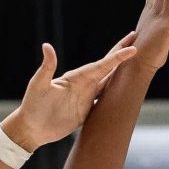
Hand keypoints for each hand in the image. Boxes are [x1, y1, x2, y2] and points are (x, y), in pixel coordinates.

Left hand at [5, 42, 142, 150]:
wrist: (31, 128)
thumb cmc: (32, 105)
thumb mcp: (39, 84)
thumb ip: (47, 67)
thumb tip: (47, 45)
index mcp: (76, 77)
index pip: (101, 65)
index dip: (117, 57)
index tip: (132, 48)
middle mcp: (83, 84)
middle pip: (108, 68)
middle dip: (121, 55)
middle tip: (137, 41)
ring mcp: (86, 97)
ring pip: (109, 82)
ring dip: (122, 73)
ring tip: (136, 63)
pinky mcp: (86, 111)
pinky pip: (105, 100)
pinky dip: (116, 94)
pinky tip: (124, 91)